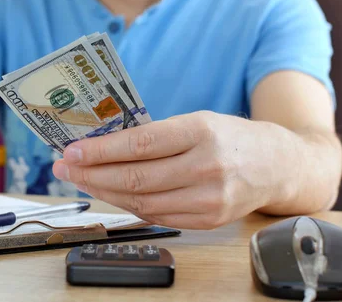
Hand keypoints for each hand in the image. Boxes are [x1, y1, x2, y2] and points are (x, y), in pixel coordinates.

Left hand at [52, 111, 297, 228]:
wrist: (276, 164)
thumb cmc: (231, 137)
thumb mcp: (197, 121)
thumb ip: (156, 135)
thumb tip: (105, 146)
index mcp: (201, 131)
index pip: (139, 145)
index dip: (100, 151)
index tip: (72, 151)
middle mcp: (207, 166)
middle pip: (136, 178)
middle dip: (92, 175)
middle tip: (66, 168)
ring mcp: (210, 198)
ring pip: (142, 202)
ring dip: (105, 193)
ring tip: (83, 182)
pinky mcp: (209, 220)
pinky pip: (158, 216)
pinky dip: (131, 207)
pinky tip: (113, 195)